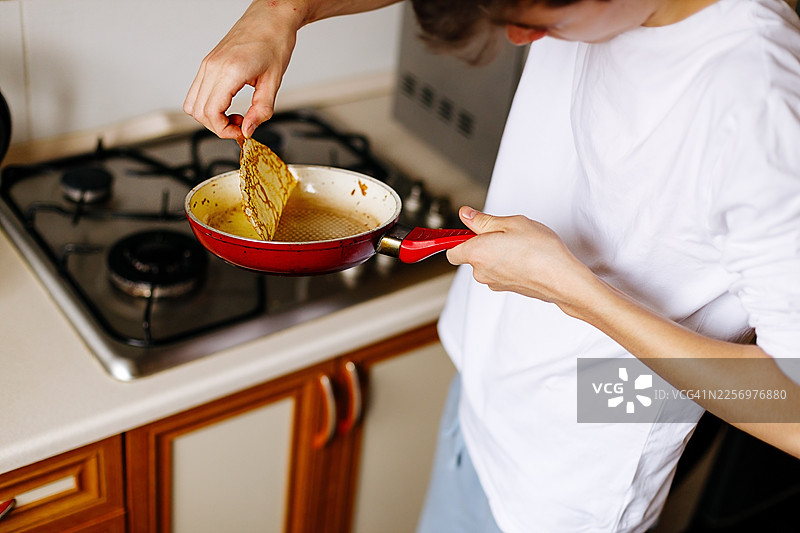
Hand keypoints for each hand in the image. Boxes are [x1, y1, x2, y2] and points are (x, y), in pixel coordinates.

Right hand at [183, 0, 304, 139]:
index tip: (241, 133)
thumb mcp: (274, 82)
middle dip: (218, 127)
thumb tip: (248, 130)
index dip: (224, 130)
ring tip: (235, 116)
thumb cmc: (274, 42)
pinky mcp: (208, 64)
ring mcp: (207, 65)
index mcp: (229, 71)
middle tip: (241, 126)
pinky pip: (197, 93)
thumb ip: (261, 110)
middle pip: (198, 112)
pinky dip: (208, 106)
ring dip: (211, 118)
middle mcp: (212, 67)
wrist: (270, 19)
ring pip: (192, 104)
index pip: (211, 113)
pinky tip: (228, 105)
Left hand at [446, 206, 595, 311]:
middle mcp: (481, 272)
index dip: (459, 239)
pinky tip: (526, 256)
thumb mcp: (511, 223)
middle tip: (505, 232)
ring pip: (487, 264)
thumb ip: (483, 220)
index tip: (470, 230)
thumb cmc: (540, 250)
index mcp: (476, 254)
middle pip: (472, 256)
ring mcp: (494, 283)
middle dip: (483, 243)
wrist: (562, 278)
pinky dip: (508, 264)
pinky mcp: (508, 289)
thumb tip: (466, 215)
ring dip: (497, 253)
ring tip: (520, 244)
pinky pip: (501, 272)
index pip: (451, 251)